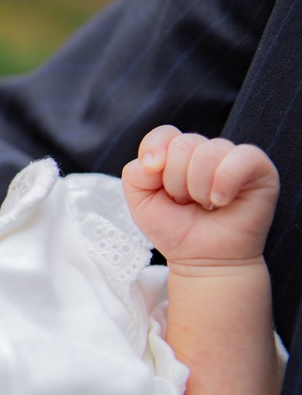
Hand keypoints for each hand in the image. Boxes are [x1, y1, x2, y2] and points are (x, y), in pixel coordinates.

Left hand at [122, 125, 278, 267]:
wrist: (202, 260)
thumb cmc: (174, 229)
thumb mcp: (140, 202)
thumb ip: (135, 174)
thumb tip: (155, 160)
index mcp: (177, 154)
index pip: (164, 134)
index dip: (154, 154)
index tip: (156, 182)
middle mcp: (205, 151)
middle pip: (182, 144)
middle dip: (176, 182)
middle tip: (186, 203)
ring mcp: (233, 157)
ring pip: (207, 152)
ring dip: (198, 188)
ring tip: (205, 205)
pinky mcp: (259, 168)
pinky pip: (241, 156)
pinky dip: (225, 182)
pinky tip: (221, 201)